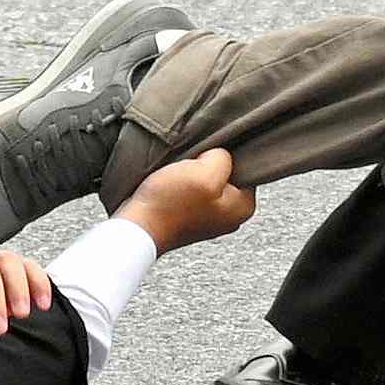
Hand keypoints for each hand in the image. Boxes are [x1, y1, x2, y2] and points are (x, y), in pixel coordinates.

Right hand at [117, 146, 257, 250]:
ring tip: (177, 178)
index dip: (223, 157)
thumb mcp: (206, 170)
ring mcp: (209, 218)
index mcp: (243, 207)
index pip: (245, 166)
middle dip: (207, 165)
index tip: (204, 162)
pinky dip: (181, 184)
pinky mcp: (189, 217)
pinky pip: (191, 190)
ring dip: (192, 173)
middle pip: (226, 173)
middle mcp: (230, 216)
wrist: (138, 228)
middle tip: (189, 170)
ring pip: (206, 179)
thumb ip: (222, 157)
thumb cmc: (171, 204)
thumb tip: (218, 156)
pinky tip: (171, 186)